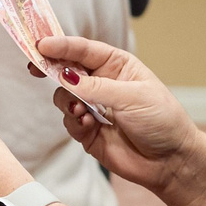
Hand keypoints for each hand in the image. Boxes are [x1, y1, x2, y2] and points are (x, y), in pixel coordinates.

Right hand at [37, 35, 199, 195]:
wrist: (170, 161)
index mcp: (116, 66)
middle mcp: (102, 83)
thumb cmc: (161, 120)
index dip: (61, 45)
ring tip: (80, 110)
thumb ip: (96, 87)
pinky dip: (74, 121)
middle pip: (67, 69)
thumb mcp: (132, 96)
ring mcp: (94, 107)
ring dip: (67, 101)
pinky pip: (69, 121)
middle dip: (50, 67)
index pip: (83, 50)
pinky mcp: (88, 131)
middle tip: (34, 66)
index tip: (41, 44)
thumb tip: (65, 77)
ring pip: (63, 96)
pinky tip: (88, 125)